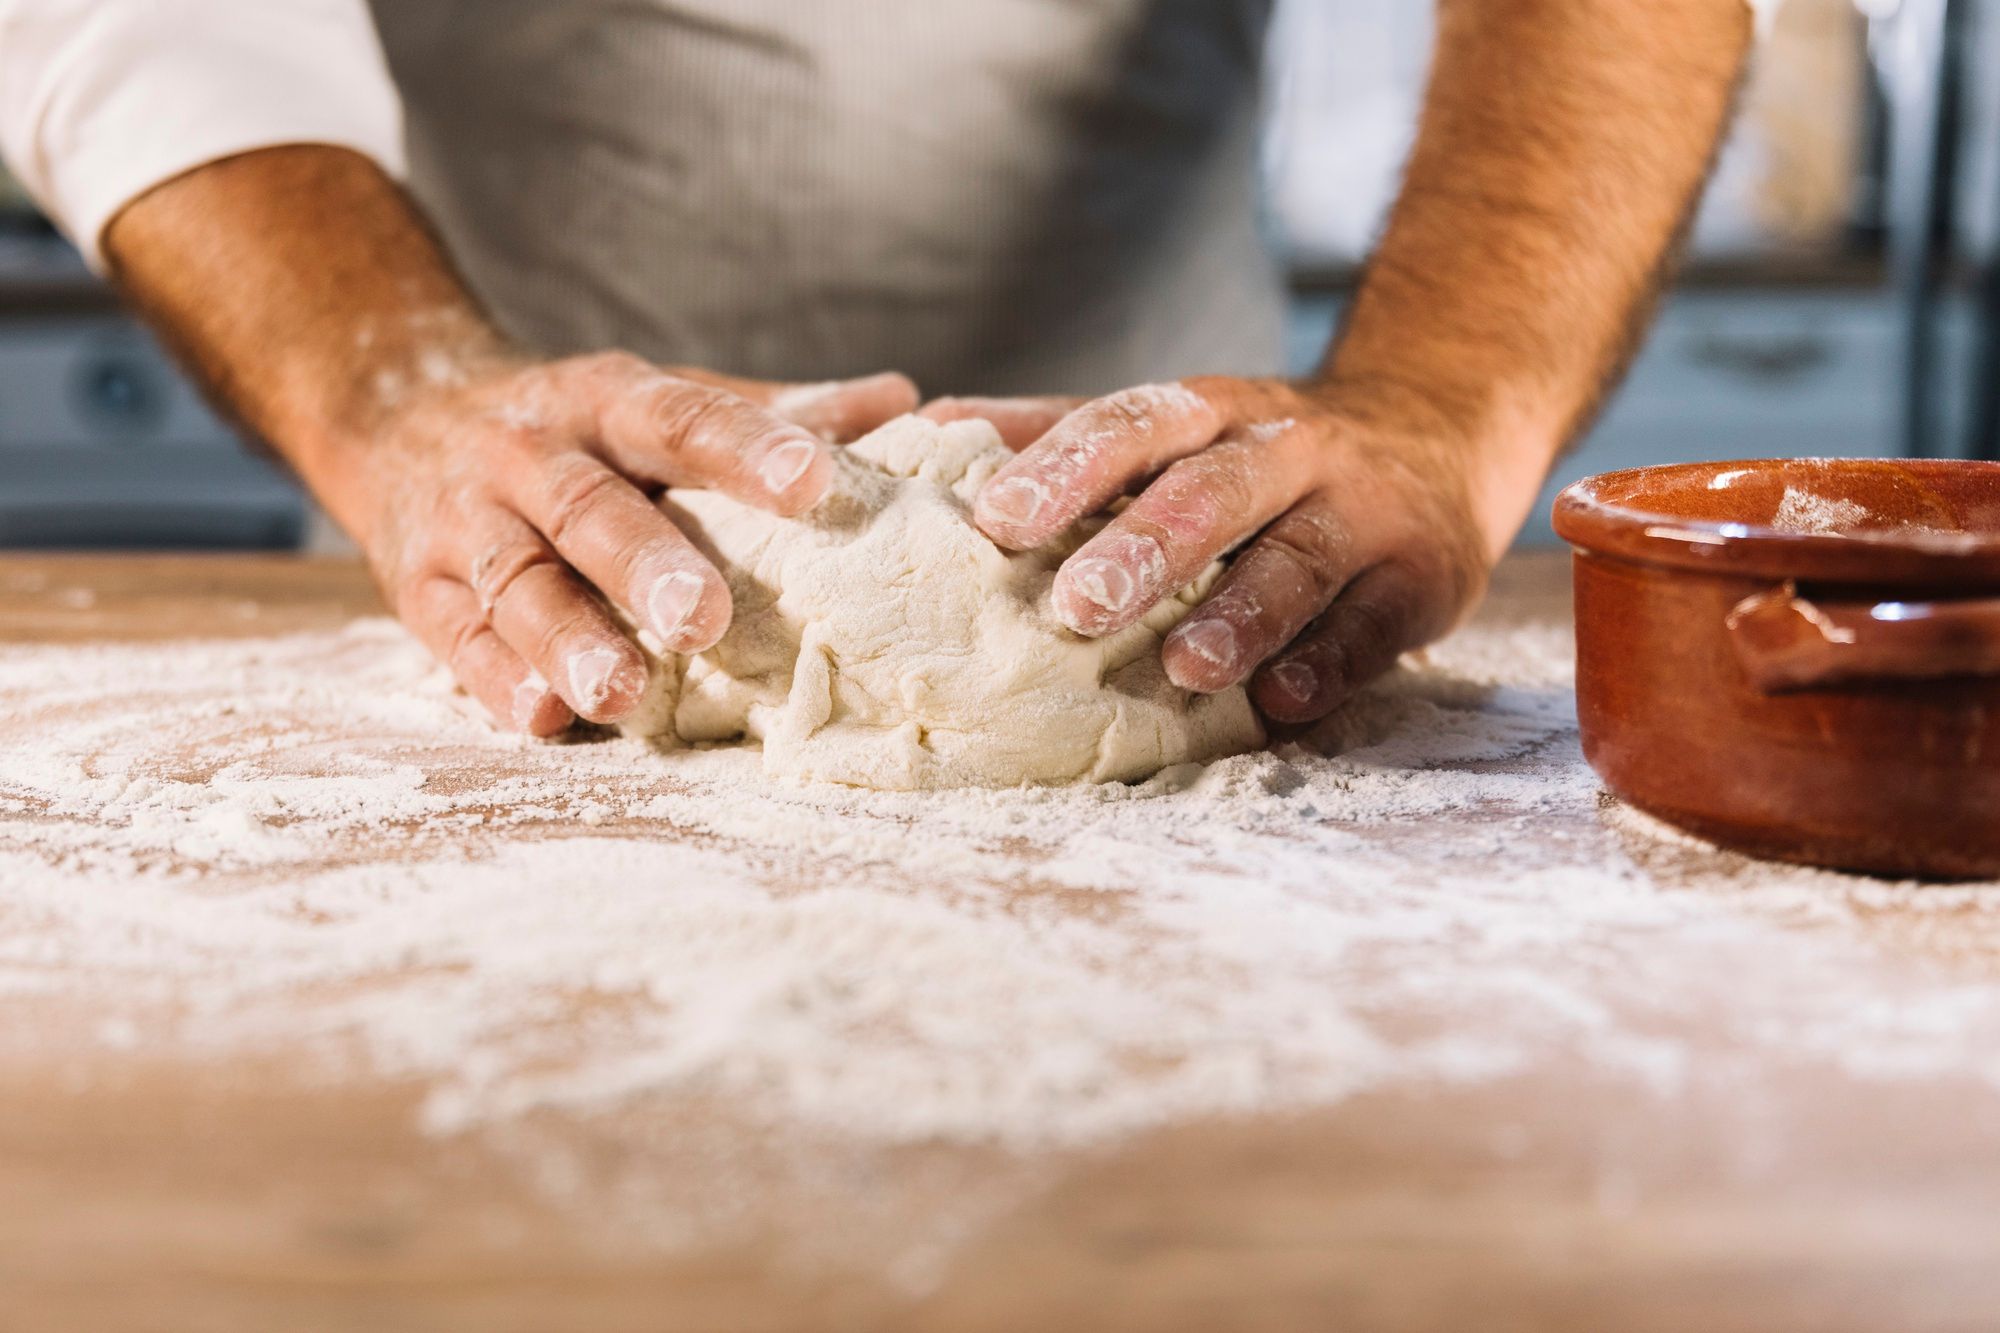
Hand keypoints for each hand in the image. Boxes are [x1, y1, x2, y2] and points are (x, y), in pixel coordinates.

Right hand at [338, 354, 916, 734]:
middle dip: (645, 562)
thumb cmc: (577, 427)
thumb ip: (773, 411)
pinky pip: (454, 635)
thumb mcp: (659, 400)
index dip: (747, 447)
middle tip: (708, 617)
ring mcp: (467, 520)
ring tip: (621, 693)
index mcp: (607, 401)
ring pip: (514, 580)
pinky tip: (543, 718)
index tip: (816, 483)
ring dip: (567, 638)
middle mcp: (530, 452)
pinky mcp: (416, 586)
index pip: (681, 417)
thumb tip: (905, 401)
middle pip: (589, 507)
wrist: (397, 410)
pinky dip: (496, 679)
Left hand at [958, 378, 1493, 723]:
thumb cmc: (1261, 452)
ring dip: (1241, 613)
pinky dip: (1330, 663)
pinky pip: (1374, 622)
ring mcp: (1360, 510)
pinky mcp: (1419, 576)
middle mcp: (1286, 449)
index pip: (1132, 425)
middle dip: (1144, 545)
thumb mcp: (1175, 426)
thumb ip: (1060, 432)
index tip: (997, 519)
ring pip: (1298, 556)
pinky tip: (1284, 703)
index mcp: (1210, 412)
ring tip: (1185, 666)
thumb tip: (926, 429)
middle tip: (1074, 605)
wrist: (1440, 432)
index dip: (1066, 468)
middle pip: (1212, 489)